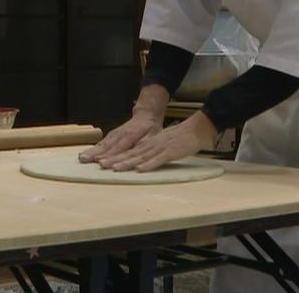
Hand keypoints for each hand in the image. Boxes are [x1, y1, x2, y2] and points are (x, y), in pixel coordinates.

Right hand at [78, 109, 162, 163]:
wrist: (145, 115)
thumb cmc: (150, 128)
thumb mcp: (153, 137)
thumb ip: (144, 146)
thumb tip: (139, 156)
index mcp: (132, 134)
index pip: (120, 147)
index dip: (111, 156)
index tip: (102, 162)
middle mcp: (120, 134)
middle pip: (107, 145)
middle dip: (95, 153)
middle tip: (85, 159)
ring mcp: (115, 134)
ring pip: (102, 143)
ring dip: (92, 150)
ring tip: (82, 157)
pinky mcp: (112, 135)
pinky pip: (102, 142)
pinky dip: (94, 147)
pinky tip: (87, 153)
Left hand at [98, 112, 217, 172]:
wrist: (196, 129)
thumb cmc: (180, 137)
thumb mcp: (161, 142)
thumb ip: (150, 149)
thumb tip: (139, 158)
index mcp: (149, 143)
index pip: (129, 150)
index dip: (115, 156)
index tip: (102, 161)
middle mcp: (151, 145)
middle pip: (131, 153)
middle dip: (116, 159)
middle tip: (101, 165)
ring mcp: (160, 148)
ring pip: (141, 157)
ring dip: (127, 163)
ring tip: (114, 168)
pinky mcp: (171, 152)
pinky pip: (158, 160)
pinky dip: (148, 165)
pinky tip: (139, 170)